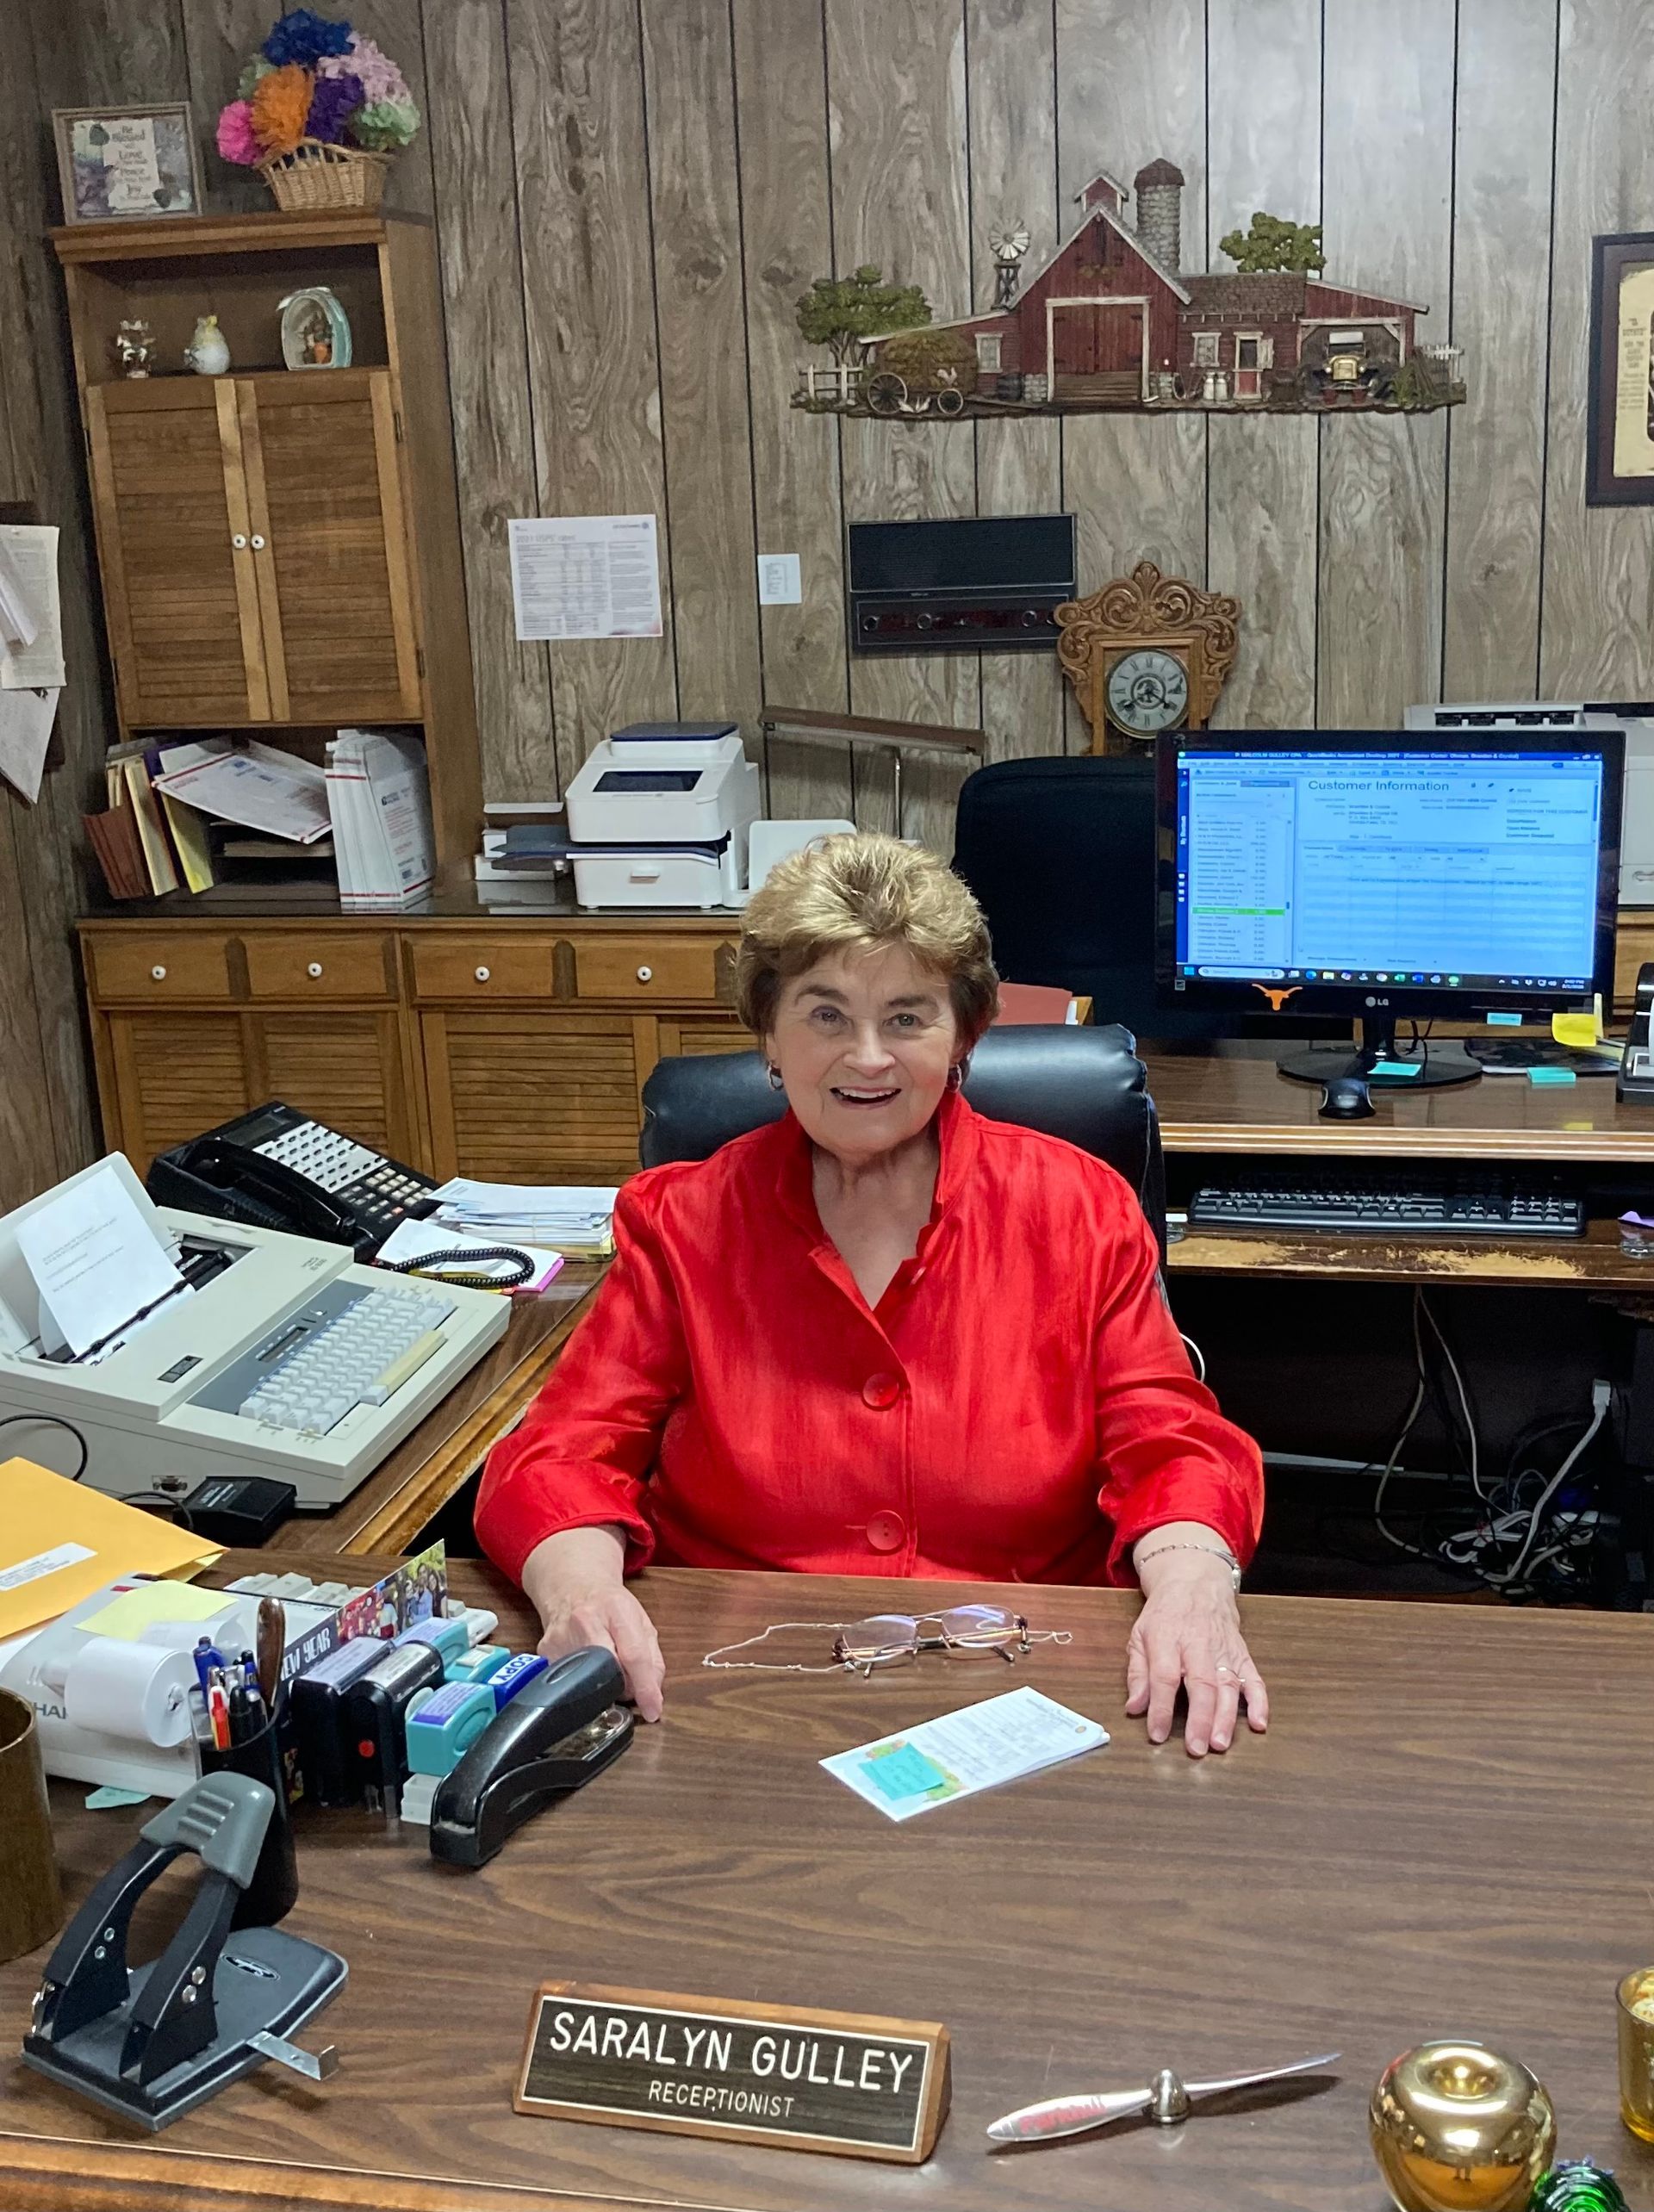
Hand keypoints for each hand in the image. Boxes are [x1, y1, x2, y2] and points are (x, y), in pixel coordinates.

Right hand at [519, 1524, 664, 1720]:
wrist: (571, 1585)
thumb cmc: (610, 1604)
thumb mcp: (640, 1621)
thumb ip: (653, 1658)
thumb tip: (652, 1693)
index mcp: (616, 1609)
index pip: (633, 1654)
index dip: (645, 1687)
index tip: (652, 1710)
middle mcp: (586, 1621)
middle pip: (609, 1670)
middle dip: (622, 1686)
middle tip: (625, 1682)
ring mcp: (562, 1636)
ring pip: (588, 1681)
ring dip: (602, 1684)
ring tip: (603, 1664)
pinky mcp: (545, 1651)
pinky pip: (568, 1680)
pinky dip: (581, 1680)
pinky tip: (583, 1661)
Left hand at [1125, 1531, 1267, 1757]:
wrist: (1196, 1581)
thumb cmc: (1165, 1614)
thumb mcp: (1139, 1635)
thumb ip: (1137, 1673)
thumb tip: (1134, 1708)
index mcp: (1167, 1641)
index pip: (1164, 1677)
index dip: (1160, 1708)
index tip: (1156, 1735)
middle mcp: (1198, 1646)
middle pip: (1201, 1684)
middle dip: (1200, 1719)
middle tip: (1197, 1748)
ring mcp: (1223, 1651)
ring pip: (1229, 1686)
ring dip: (1227, 1716)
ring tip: (1221, 1743)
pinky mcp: (1241, 1654)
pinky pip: (1254, 1679)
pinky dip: (1259, 1702)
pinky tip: (1259, 1724)